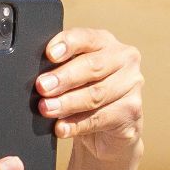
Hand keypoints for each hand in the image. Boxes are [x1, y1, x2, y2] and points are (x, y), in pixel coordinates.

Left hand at [36, 28, 143, 162]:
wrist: (106, 132)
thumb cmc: (84, 95)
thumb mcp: (72, 77)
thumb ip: (59, 69)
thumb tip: (37, 77)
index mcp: (105, 43)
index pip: (86, 37)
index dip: (68, 44)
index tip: (50, 54)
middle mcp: (124, 60)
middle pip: (92, 66)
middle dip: (64, 78)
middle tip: (42, 87)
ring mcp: (132, 86)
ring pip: (96, 94)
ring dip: (67, 103)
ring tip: (47, 109)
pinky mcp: (132, 112)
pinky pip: (100, 118)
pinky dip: (77, 124)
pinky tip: (61, 128)